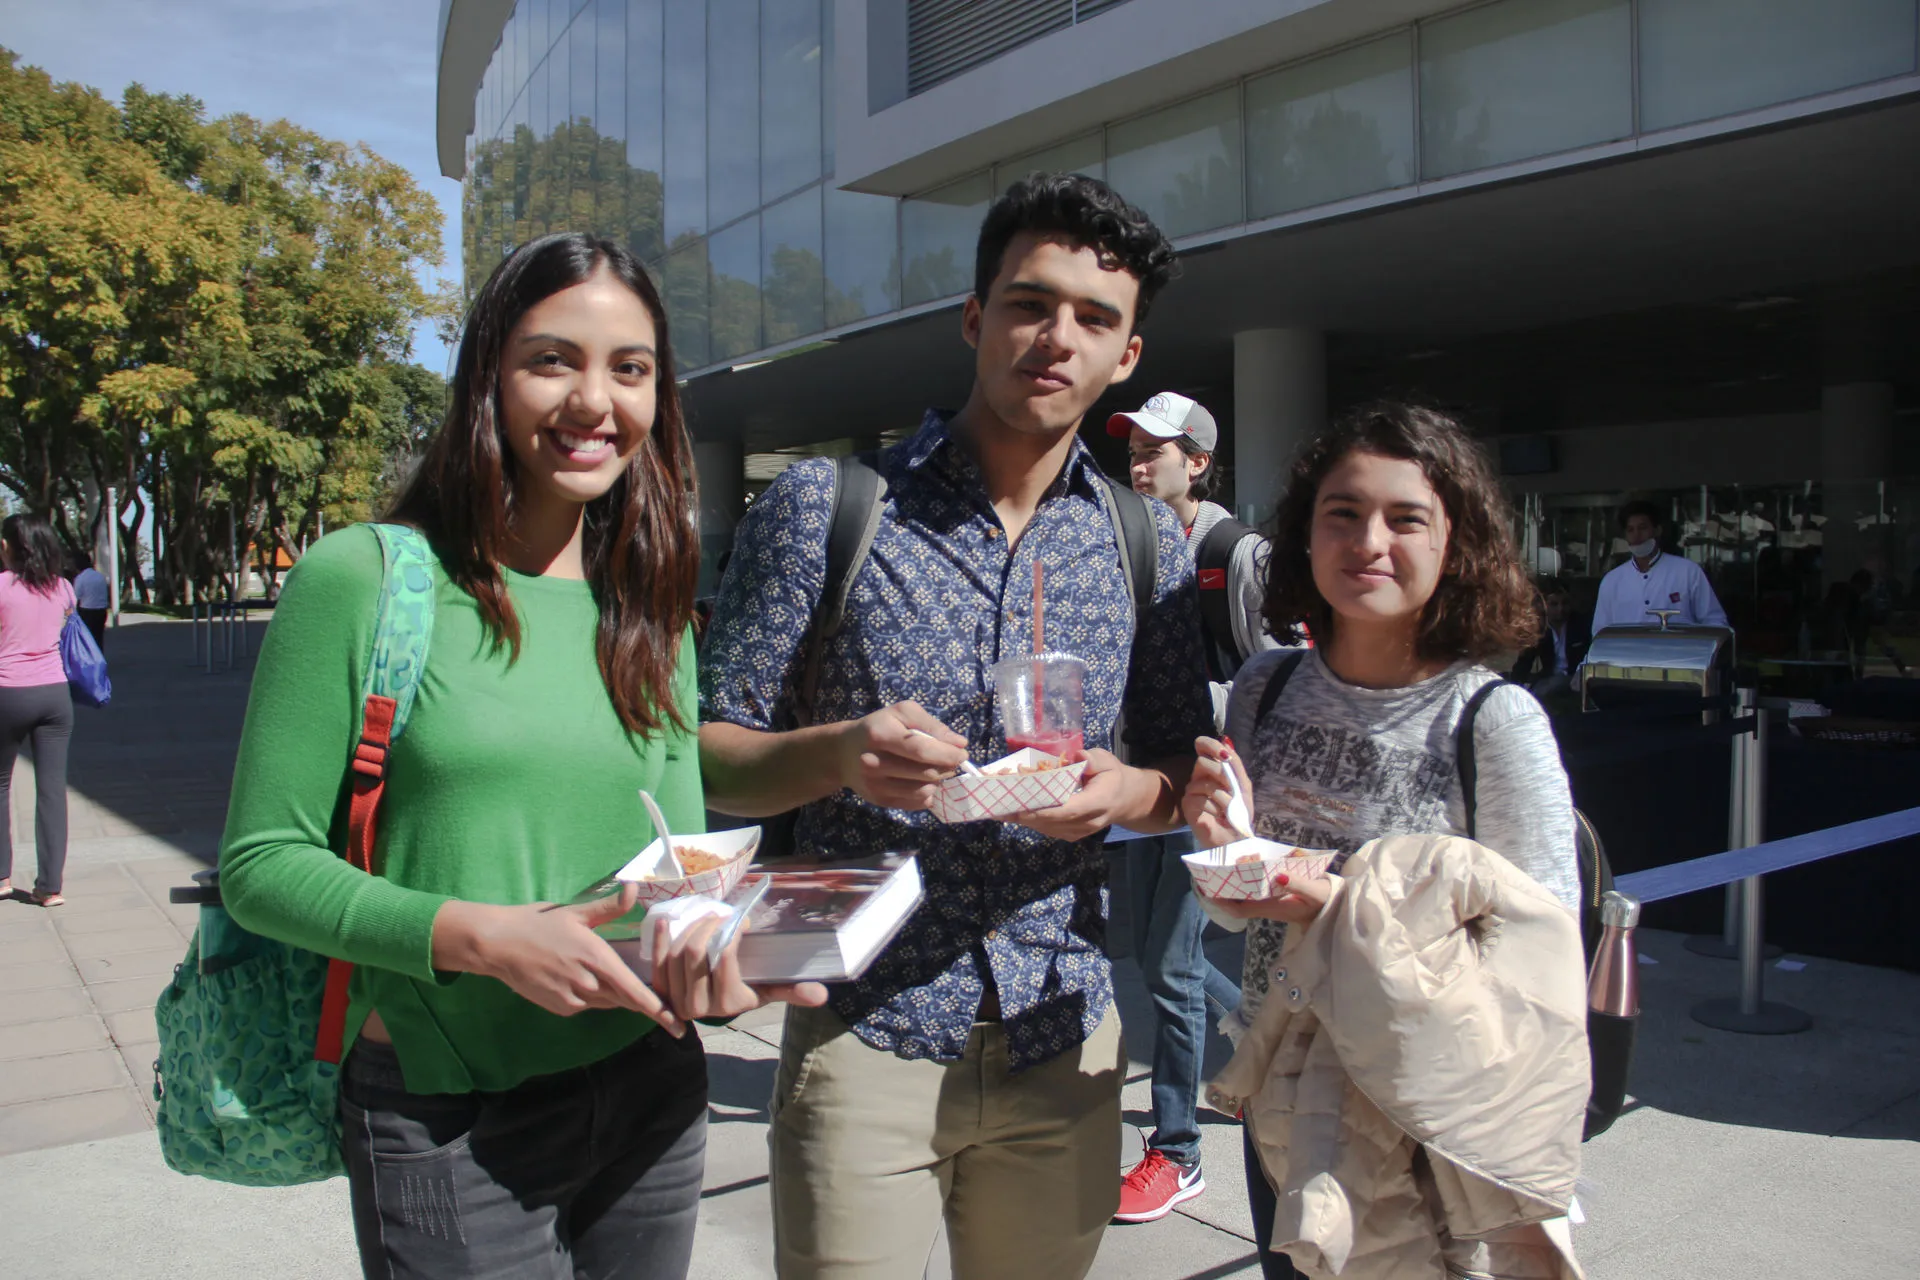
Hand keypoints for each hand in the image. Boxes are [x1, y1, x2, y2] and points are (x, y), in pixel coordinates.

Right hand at [431, 887, 683, 1034]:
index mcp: (597, 958)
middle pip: (625, 999)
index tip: (678, 1024)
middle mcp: (588, 983)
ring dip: (612, 992)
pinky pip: (586, 1004)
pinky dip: (591, 994)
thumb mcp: (576, 912)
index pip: (635, 992)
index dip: (658, 1010)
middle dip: (642, 1001)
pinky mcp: (560, 1007)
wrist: (497, 944)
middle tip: (661, 1005)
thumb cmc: (538, 923)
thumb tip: (633, 889)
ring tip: (597, 971)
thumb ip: (610, 906)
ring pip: (606, 1002)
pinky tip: (575, 975)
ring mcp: (572, 999)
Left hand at [649, 912, 828, 1022]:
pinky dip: (659, 940)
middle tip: (722, 914)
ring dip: (689, 928)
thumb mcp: (771, 990)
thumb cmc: (748, 990)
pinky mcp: (663, 994)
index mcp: (729, 1004)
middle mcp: (700, 1007)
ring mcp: (678, 1001)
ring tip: (706, 917)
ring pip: (676, 955)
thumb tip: (822, 995)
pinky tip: (667, 921)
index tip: (741, 921)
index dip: (731, 931)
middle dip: (709, 925)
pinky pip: (657, 964)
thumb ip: (794, 991)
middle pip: (695, 953)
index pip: (723, 958)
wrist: (718, 1008)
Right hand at [835, 701, 969, 810]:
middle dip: (946, 767)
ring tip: (934, 770)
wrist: (842, 753)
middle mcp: (874, 763)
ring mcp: (875, 785)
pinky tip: (922, 781)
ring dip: (938, 781)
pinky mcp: (879, 801)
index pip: (921, 751)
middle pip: (925, 773)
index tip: (962, 753)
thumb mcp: (901, 713)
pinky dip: (928, 793)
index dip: (947, 754)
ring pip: (924, 791)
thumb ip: (931, 725)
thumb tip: (959, 744)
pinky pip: (916, 803)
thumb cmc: (878, 727)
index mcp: (880, 735)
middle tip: (949, 761)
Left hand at [1011, 749, 1161, 840]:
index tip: (1021, 805)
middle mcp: (1087, 822)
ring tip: (997, 807)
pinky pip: (1046, 829)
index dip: (1044, 809)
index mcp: (1098, 802)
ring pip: (1046, 827)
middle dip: (1024, 813)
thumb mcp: (1108, 761)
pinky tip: (1011, 811)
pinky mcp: (1070, 834)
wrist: (1125, 800)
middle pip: (1052, 821)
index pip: (1069, 809)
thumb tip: (1079, 757)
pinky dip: (1029, 820)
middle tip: (998, 804)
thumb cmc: (1112, 776)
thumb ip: (1094, 759)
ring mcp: (1078, 832)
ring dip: (1022, 818)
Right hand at [1182, 737, 1255, 848]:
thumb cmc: (1239, 813)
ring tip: (1227, 811)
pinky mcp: (1187, 805)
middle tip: (1232, 791)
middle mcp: (1200, 777)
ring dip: (1223, 799)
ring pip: (1204, 783)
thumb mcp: (1243, 786)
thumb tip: (1225, 743)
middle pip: (1202, 762)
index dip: (1208, 744)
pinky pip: (1202, 800)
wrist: (1235, 838)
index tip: (1215, 750)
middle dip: (1222, 776)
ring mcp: (1192, 791)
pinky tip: (1217, 817)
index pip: (1204, 747)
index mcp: (1213, 770)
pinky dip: (1215, 810)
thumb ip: (1235, 765)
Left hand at [1207, 875, 1333, 926]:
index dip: (1221, 902)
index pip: (1239, 909)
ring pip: (1244, 894)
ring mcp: (1269, 901)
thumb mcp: (1314, 892)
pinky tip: (1244, 864)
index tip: (1207, 889)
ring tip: (1224, 863)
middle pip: (1237, 900)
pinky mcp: (1274, 894)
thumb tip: (1279, 876)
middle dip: (1223, 888)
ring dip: (1233, 880)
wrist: (1334, 906)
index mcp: (1271, 907)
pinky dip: (1245, 877)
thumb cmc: (1324, 900)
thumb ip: (1298, 884)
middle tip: (1212, 869)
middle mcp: (1266, 906)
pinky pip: (1253, 888)